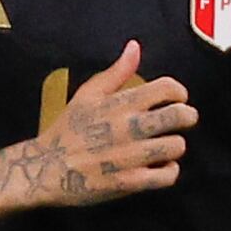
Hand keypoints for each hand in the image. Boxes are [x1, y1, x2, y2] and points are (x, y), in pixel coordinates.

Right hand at [5, 43, 191, 211]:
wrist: (44, 169)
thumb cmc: (66, 131)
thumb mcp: (87, 95)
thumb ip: (116, 72)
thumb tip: (135, 47)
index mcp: (119, 104)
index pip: (168, 88)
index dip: (179, 92)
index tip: (176, 99)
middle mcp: (127, 128)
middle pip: (179, 116)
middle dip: (187, 116)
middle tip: (180, 121)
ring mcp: (129, 157)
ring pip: (176, 146)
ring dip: (175, 145)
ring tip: (165, 146)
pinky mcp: (128, 182)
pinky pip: (167, 176)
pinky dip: (169, 171)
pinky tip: (159, 167)